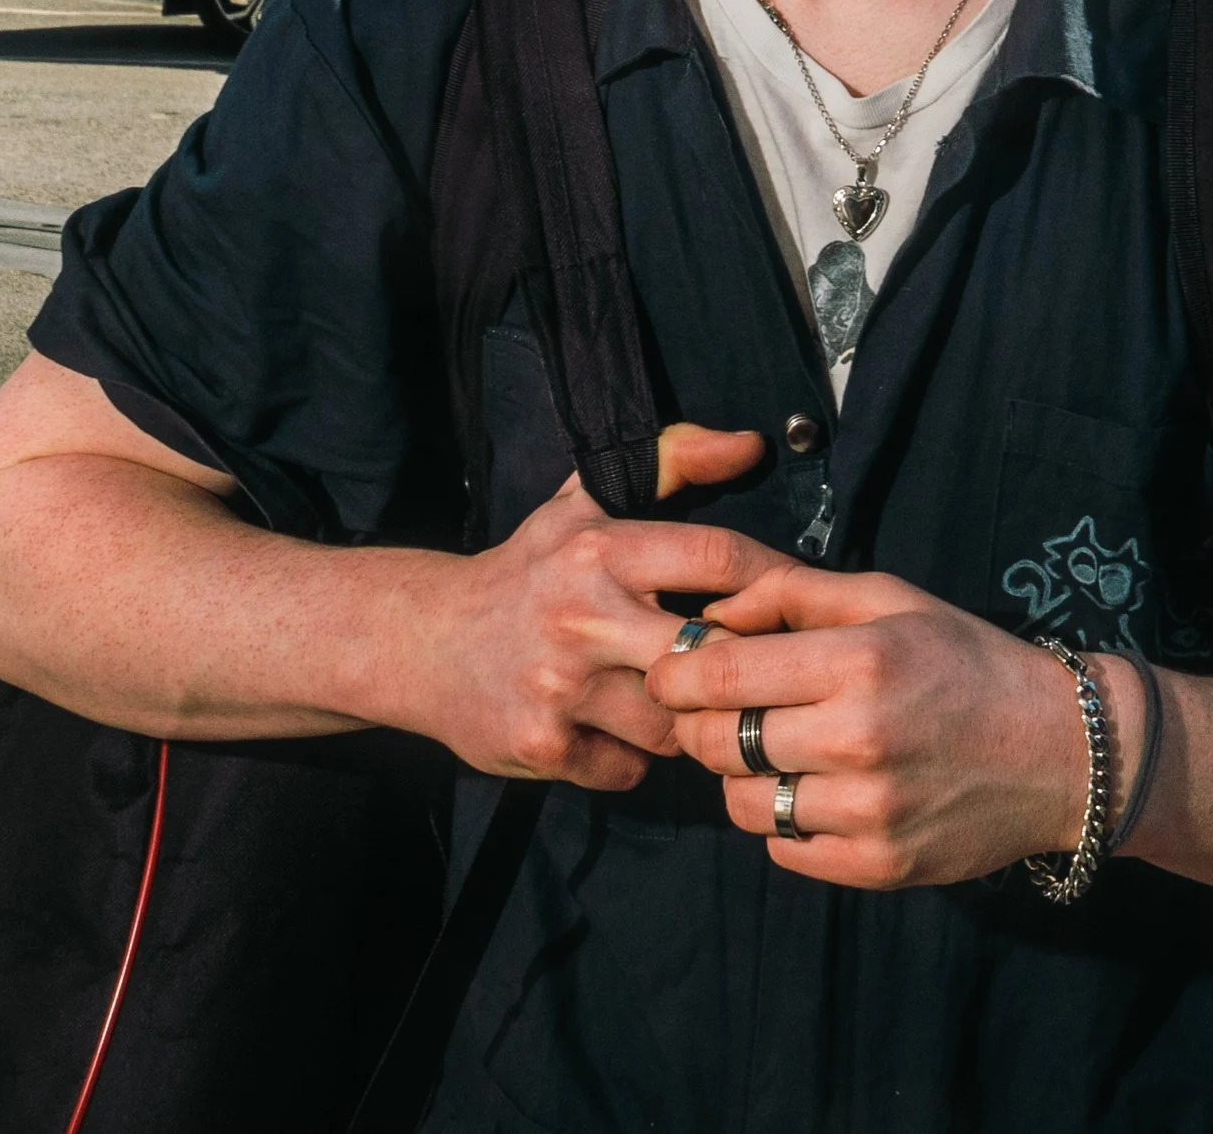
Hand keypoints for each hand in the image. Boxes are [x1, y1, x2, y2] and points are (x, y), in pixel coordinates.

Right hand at [398, 422, 767, 791]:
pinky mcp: (543, 746)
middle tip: (740, 671)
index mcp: (599, 549)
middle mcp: (581, 615)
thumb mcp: (584, 505)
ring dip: (681, 721)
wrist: (422, 640)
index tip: (790, 604)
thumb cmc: (526, 571)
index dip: (769, 582)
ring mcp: (561, 686)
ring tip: (669, 703)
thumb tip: (749, 443)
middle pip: (708, 653)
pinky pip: (630, 770)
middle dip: (732, 667)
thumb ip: (670, 461)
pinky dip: (631, 759)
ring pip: (674, 725)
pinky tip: (613, 731)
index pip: (716, 557)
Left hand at [647, 563, 1100, 886]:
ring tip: (770, 750)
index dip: (676, 675)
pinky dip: (781, 822)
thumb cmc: (962, 658)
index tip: (668, 673)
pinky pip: (784, 850)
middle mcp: (858, 740)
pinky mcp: (880, 867)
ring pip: (742, 803)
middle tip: (713, 711)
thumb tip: (710, 610)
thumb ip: (790, 593)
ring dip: (738, 776)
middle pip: (718, 742)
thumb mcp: (885, 599)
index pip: (721, 676)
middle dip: (698, 724)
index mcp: (857, 663)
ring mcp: (869, 813)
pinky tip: (811, 789)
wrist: (1059, 750)